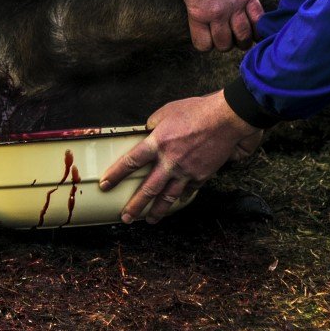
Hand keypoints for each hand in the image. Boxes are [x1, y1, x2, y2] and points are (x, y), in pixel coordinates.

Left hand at [99, 91, 262, 222]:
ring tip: (149, 220)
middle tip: (125, 217)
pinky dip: (181, 197)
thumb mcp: (167, 111)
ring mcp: (185, 171)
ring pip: (168, 197)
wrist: (224, 120)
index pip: (131, 162)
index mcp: (158, 143)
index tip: (105, 184)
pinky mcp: (200, 176)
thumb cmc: (196, 111)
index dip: (116, 174)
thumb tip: (147, 131)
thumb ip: (154, 124)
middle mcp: (169, 161)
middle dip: (135, 206)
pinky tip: (176, 201)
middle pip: (148, 189)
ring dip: (157, 211)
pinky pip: (187, 190)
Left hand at [177, 0, 262, 51]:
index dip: (206, 43)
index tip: (208, 35)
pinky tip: (256, 28)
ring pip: (244, 37)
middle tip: (226, 33)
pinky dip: (259, 28)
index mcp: (197, 13)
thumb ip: (197, 13)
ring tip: (241, 32)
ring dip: (242, 39)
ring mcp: (234, 5)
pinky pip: (259, 20)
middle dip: (225, 42)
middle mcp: (217, 13)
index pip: (203, 46)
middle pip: (225, 45)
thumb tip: (206, 26)